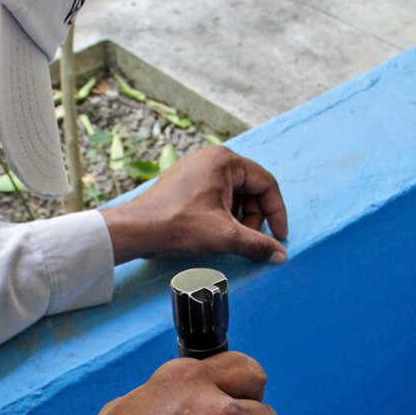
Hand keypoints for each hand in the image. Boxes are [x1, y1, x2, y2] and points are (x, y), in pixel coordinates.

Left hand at [100, 146, 288, 264]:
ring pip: (233, 195)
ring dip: (237, 219)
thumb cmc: (176, 225)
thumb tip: (280, 255)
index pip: (266, 184)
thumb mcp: (225, 236)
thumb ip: (257, 244)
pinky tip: (212, 232)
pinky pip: (215, 197)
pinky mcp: (184, 183)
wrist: (136, 230)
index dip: (276, 213)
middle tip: (246, 240)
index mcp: (225, 161)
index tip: (278, 237)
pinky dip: (221, 215)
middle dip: (253, 218)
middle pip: (250, 189)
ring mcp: (196, 169)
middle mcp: (211, 159)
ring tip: (226, 237)